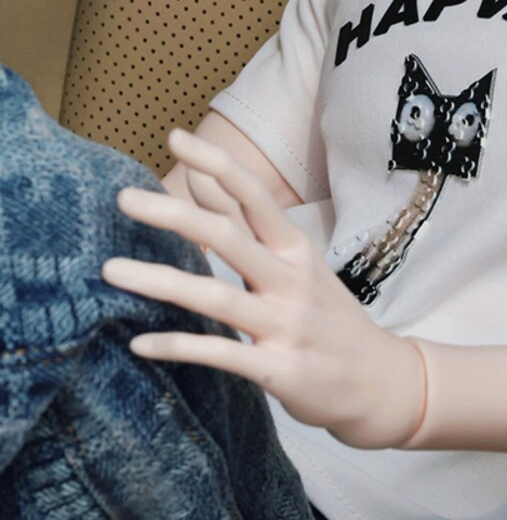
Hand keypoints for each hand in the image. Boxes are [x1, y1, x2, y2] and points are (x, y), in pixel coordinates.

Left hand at [100, 129, 426, 449]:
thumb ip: (247, 226)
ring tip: (110, 270)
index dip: (216, 163)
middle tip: (123, 199)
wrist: (383, 382)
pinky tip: (139, 344)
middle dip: (173, 215)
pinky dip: (177, 347)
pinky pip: (219, 355)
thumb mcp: (298, 263)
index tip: (174, 137)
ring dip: (159, 281)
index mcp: (297, 249)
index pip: (254, 195)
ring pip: (215, 297)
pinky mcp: (279, 369)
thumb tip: (199, 180)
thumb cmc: (330, 318)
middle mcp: (291, 280)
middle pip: (228, 236)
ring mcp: (286, 325)